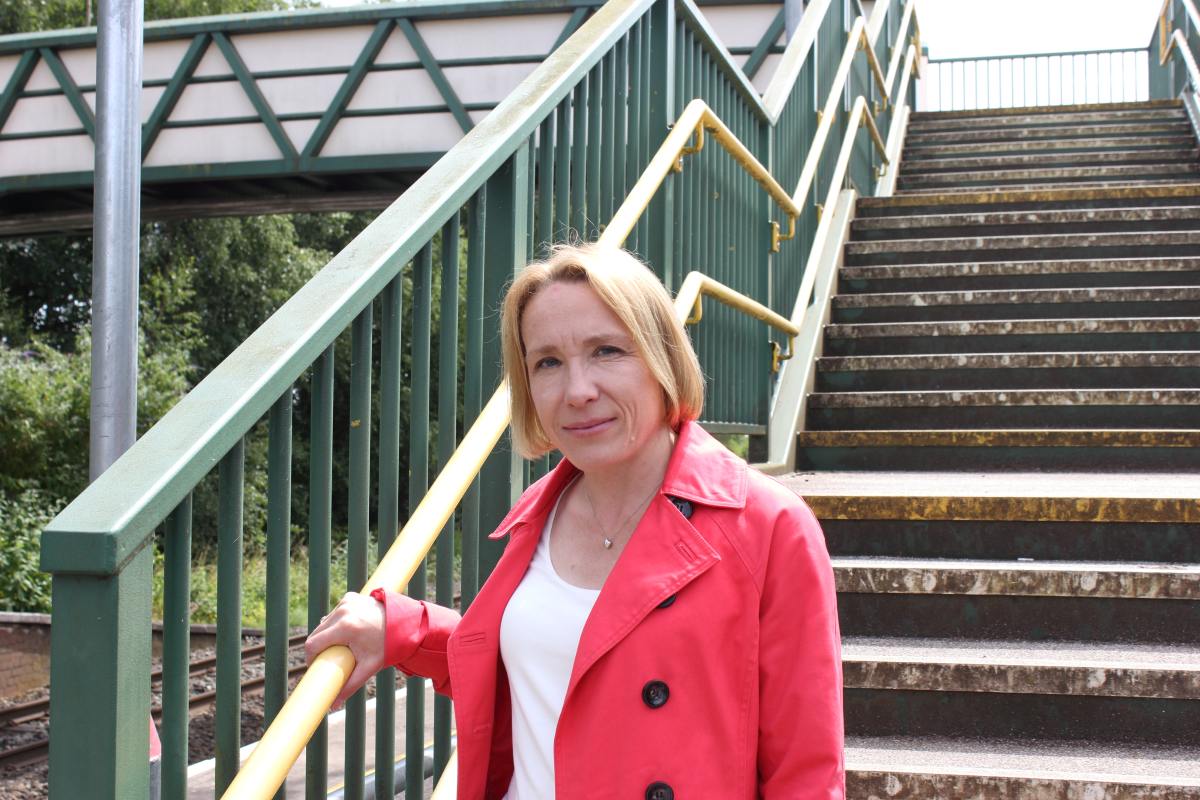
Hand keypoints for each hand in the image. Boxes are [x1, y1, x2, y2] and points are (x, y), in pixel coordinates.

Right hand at [305, 591, 386, 708]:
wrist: (405, 623)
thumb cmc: (388, 646)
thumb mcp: (369, 666)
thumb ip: (350, 685)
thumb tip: (334, 705)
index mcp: (345, 627)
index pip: (313, 644)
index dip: (310, 658)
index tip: (315, 666)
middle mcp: (343, 611)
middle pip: (317, 633)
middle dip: (319, 648)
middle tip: (329, 659)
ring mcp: (346, 602)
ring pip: (324, 623)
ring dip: (327, 634)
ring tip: (340, 646)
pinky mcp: (350, 597)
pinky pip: (335, 613)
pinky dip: (337, 623)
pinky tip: (347, 631)